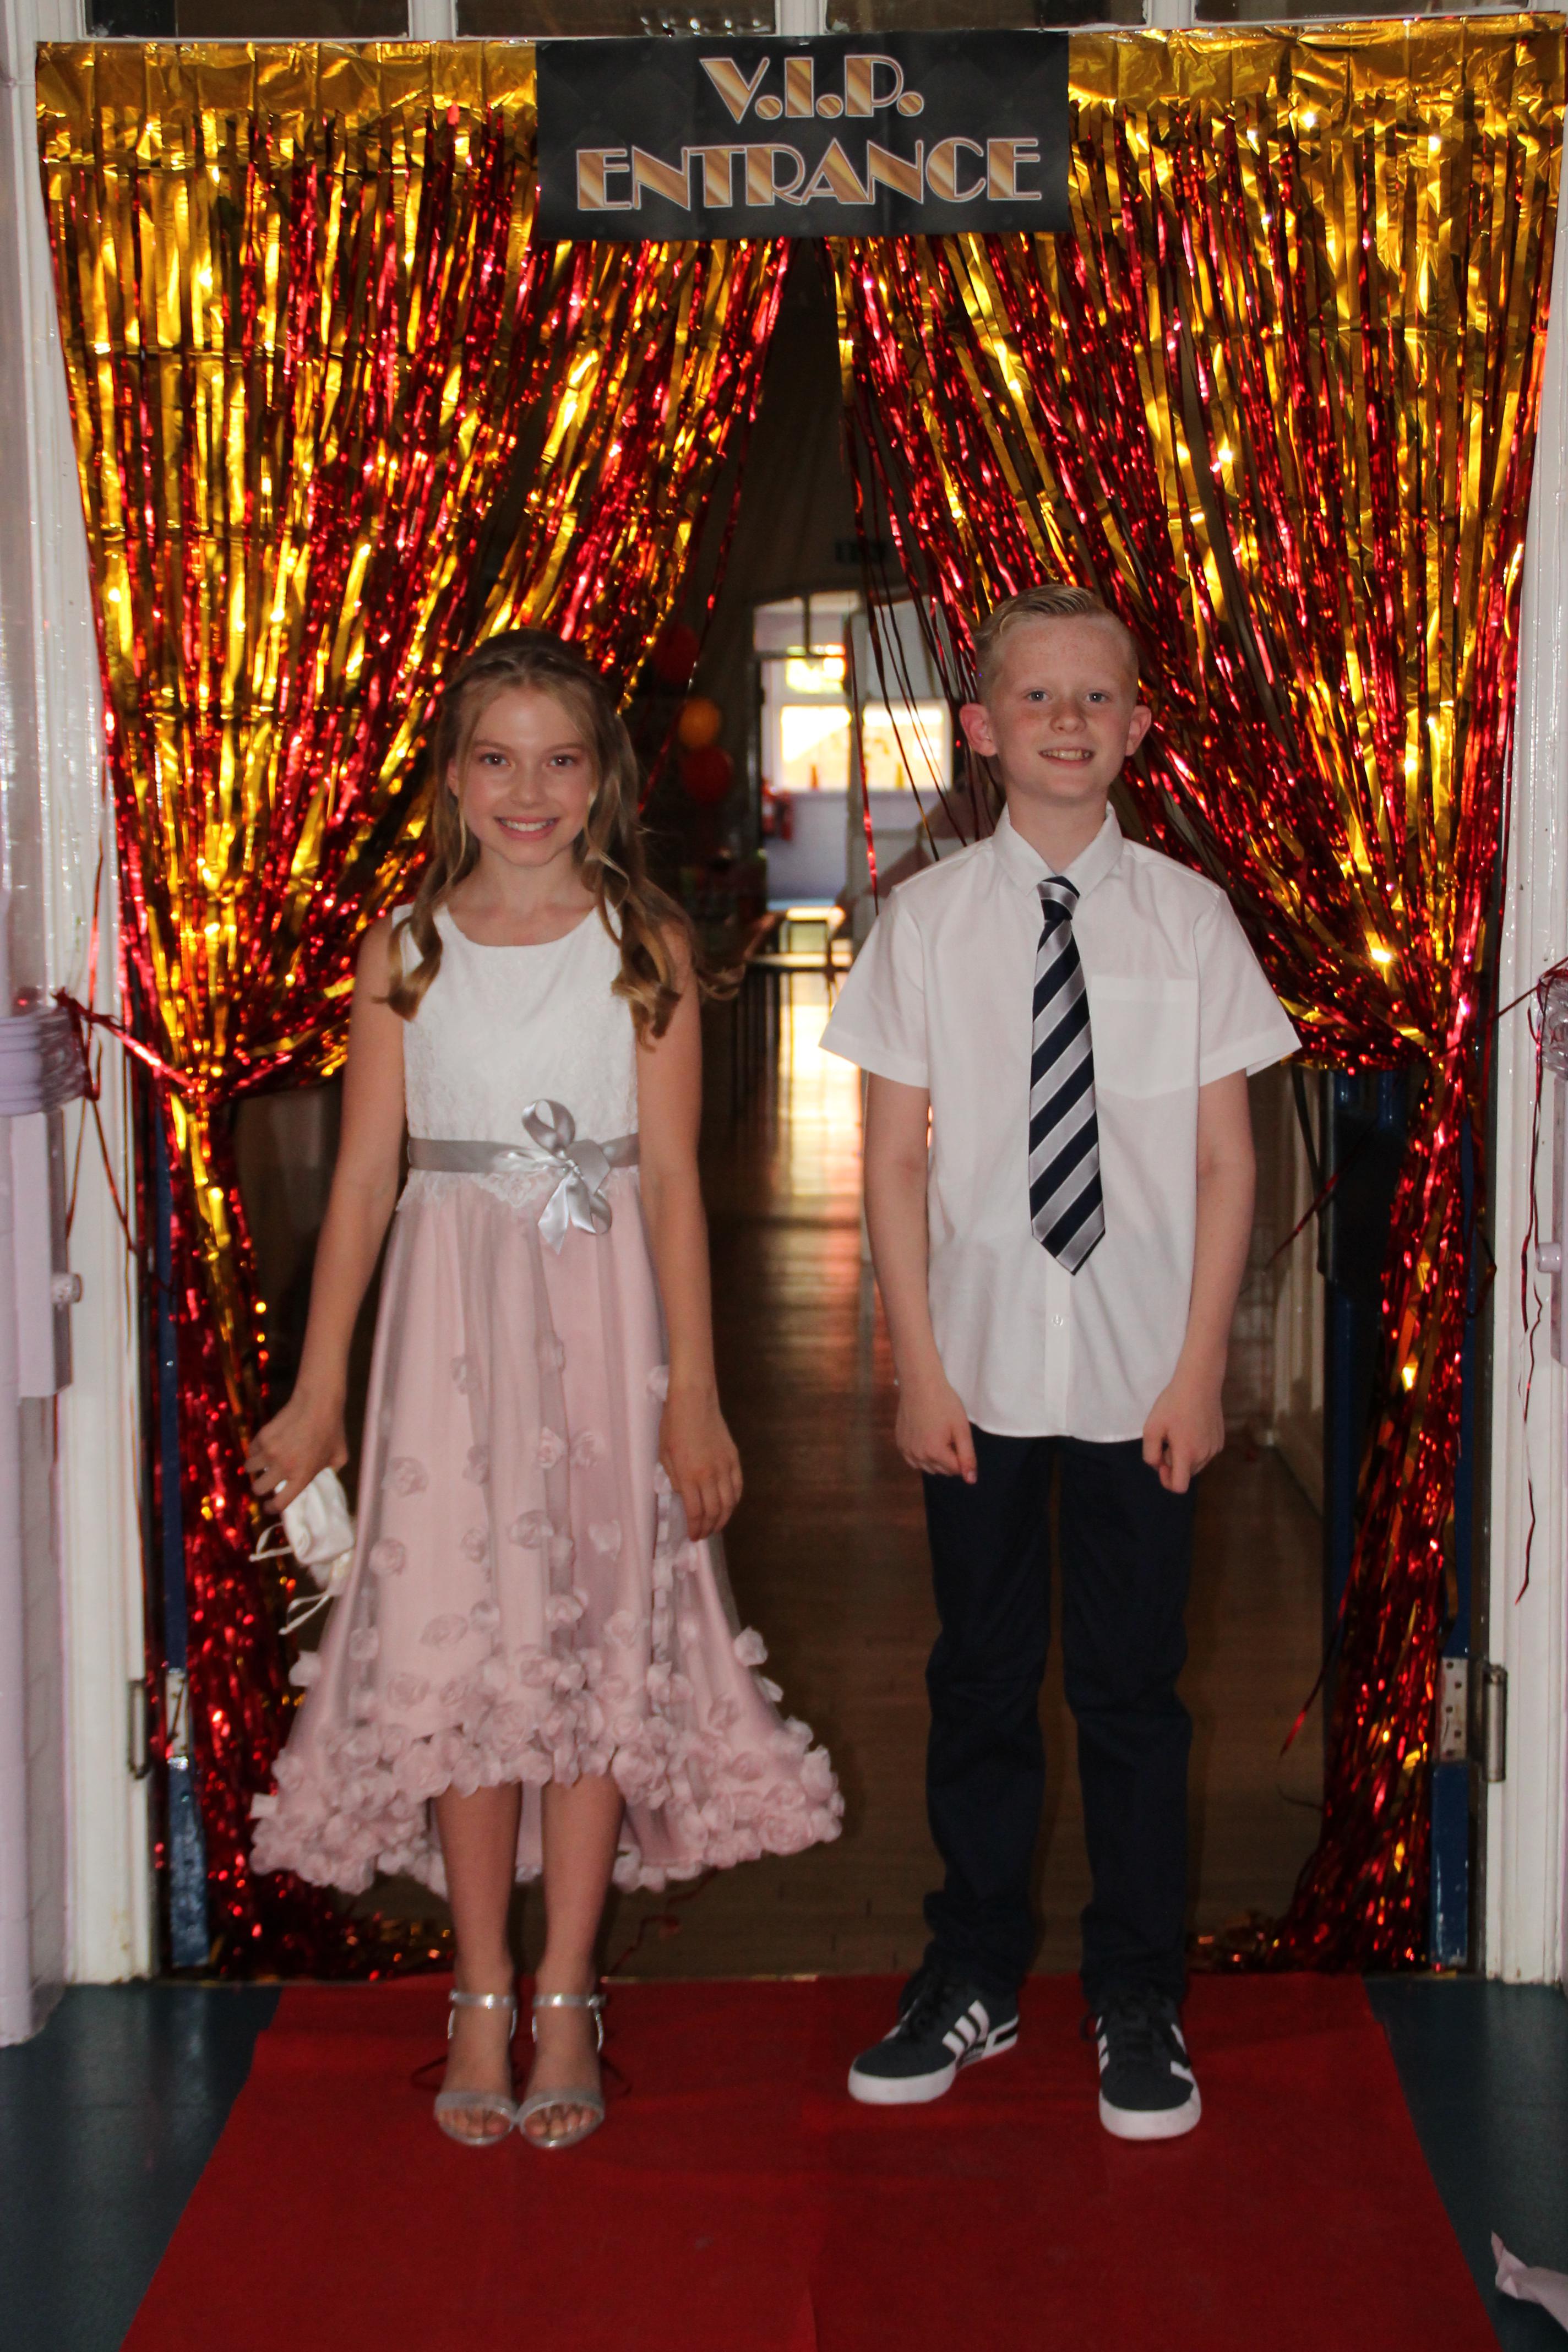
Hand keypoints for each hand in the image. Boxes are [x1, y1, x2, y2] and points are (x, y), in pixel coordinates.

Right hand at [246, 1390, 347, 1514]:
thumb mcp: (338, 1457)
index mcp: (302, 1477)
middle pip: (258, 1489)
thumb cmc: (332, 1430)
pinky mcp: (262, 1437)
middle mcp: (283, 1468)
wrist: (318, 1403)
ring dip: (254, 1468)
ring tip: (262, 1463)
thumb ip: (329, 1472)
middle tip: (264, 1483)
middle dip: (260, 1488)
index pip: (280, 1503)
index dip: (272, 1508)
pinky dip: (256, 1450)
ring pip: (249, 1469)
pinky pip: (252, 1450)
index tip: (269, 1506)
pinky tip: (266, 1445)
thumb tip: (323, 1478)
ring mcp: (270, 1452)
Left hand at [660, 1386, 741, 1540]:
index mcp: (688, 1475)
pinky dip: (734, 1501)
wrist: (694, 1401)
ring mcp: (725, 1467)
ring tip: (716, 1526)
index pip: (695, 1512)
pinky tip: (728, 1506)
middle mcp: (709, 1475)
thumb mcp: (664, 1455)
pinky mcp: (734, 1458)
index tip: (693, 1537)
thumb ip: (674, 1479)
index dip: (695, 1529)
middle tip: (703, 1535)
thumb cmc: (673, 1425)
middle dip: (709, 1528)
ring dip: (723, 1519)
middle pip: (714, 1512)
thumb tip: (683, 1495)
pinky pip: (738, 1486)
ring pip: (729, 1503)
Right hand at [895, 1368, 976, 1481]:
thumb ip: (967, 1456)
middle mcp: (918, 1456)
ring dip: (936, 1458)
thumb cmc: (944, 1403)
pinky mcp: (900, 1444)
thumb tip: (971, 1480)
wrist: (920, 1384)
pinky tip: (926, 1437)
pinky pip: (914, 1460)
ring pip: (928, 1467)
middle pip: (942, 1470)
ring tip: (937, 1434)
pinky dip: (922, 1454)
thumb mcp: (961, 1429)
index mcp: (935, 1452)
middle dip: (949, 1457)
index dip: (961, 1455)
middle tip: (948, 1434)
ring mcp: (906, 1450)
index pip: (956, 1470)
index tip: (957, 1436)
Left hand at [1141, 1368, 1225, 1493]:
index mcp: (1187, 1454)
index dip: (1167, 1481)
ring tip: (1179, 1432)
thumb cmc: (1172, 1404)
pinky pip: (1205, 1453)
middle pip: (1186, 1474)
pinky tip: (1191, 1428)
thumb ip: (1150, 1454)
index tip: (1162, 1464)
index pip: (1179, 1486)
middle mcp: (1204, 1455)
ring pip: (1196, 1464)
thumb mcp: (1151, 1428)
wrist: (1199, 1383)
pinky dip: (1196, 1448)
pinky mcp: (1220, 1440)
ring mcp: (1214, 1448)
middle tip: (1167, 1440)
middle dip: (1174, 1464)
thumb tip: (1158, 1466)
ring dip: (1185, 1456)